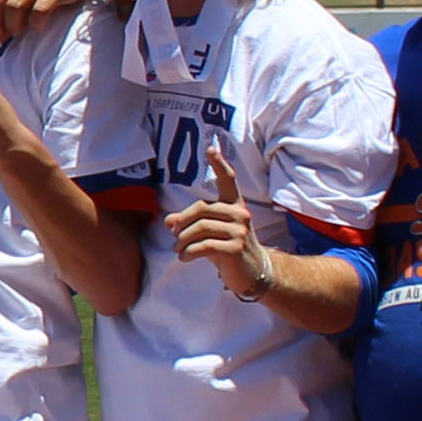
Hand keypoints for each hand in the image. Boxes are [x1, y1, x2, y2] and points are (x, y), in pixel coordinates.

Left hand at [168, 141, 266, 299]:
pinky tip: (184, 257)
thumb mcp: (209, 233)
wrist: (253, 272)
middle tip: (173, 236)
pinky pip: (203, 246)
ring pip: (199, 229)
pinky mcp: (235, 249)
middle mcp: (240, 214)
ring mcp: (240, 231)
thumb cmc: (228, 248)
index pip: (228, 180)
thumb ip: (191, 223)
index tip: (211, 148)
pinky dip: (188, 252)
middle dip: (181, 223)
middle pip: (201, 209)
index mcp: (235, 205)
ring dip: (182, 241)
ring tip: (178, 250)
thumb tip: (168, 221)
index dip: (219, 164)